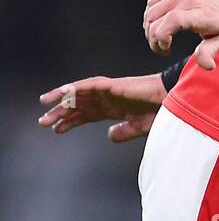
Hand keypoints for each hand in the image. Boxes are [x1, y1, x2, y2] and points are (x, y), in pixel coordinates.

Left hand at [38, 74, 166, 142]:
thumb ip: (123, 132)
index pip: (86, 114)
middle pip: (79, 105)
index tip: (56, 130)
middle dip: (61, 113)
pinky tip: (61, 94)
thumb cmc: (161, 111)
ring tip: (45, 107)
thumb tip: (109, 135)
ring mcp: (109, 91)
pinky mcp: (112, 85)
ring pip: (79, 94)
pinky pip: (88, 85)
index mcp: (113, 108)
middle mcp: (108, 98)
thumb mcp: (138, 127)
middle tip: (43, 122)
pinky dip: (74, 88)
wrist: (173, 99)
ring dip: (62, 100)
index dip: (70, 122)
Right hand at [143, 0, 218, 69]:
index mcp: (202, 14)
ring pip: (151, 10)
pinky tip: (161, 20)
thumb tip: (206, 66)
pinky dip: (152, 13)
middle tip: (162, 47)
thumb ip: (210, 51)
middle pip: (155, 20)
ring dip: (150, 27)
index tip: (166, 48)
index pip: (172, 22)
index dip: (160, 38)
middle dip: (153, 39)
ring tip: (161, 35)